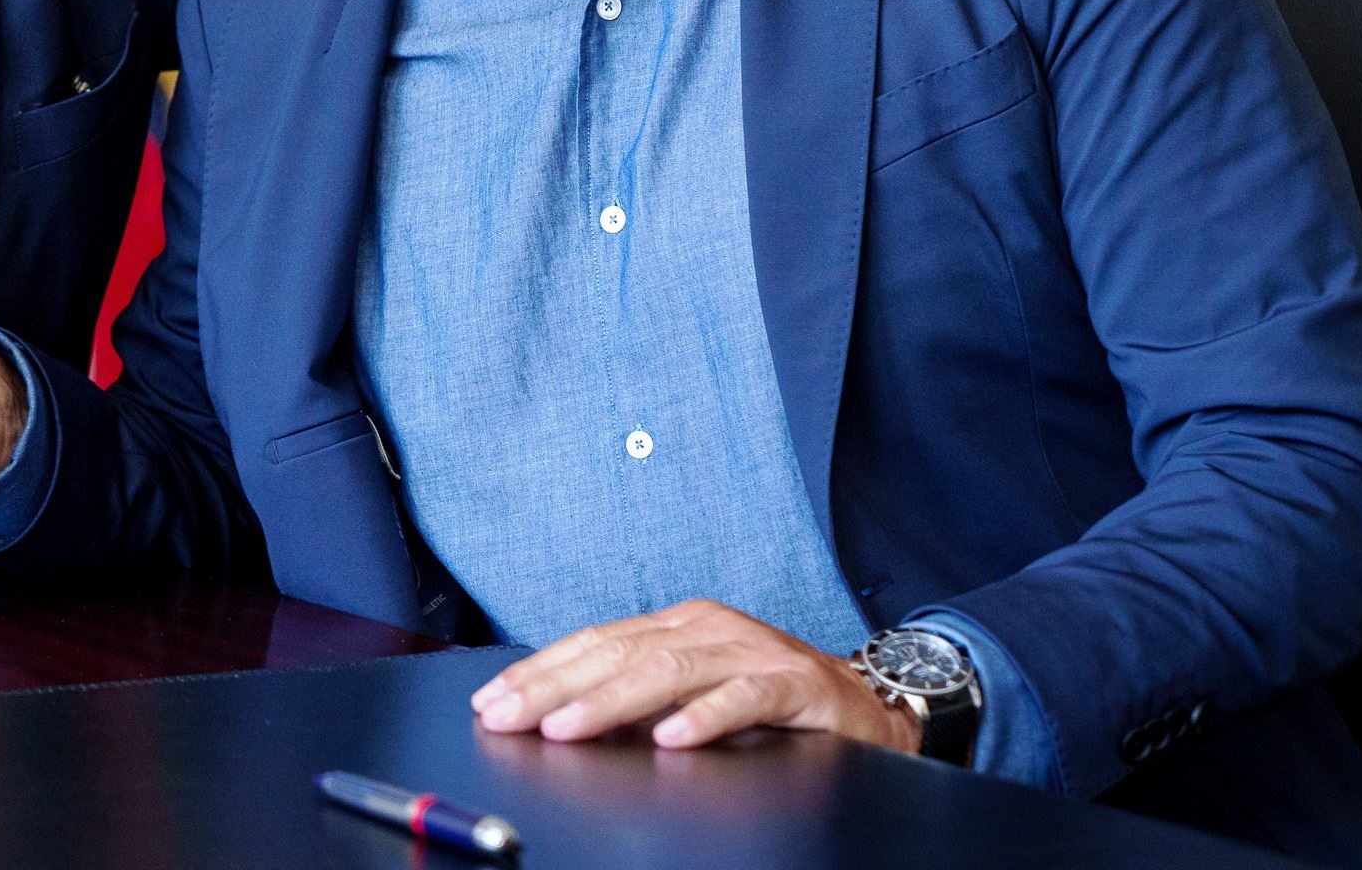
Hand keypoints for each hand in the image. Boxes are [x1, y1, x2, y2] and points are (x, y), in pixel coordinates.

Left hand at [471, 599, 921, 754]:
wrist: (870, 707)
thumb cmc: (771, 703)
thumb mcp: (693, 696)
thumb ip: (636, 702)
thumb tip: (557, 720)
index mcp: (679, 625)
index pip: (594, 643)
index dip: (540, 671)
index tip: (491, 702)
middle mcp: (710, 628)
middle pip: (619, 654)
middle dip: (555, 688)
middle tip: (509, 718)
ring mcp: (753, 652)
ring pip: (670, 670)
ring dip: (612, 701)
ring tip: (568, 727)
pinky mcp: (796, 684)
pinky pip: (745, 698)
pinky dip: (706, 716)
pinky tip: (672, 737)